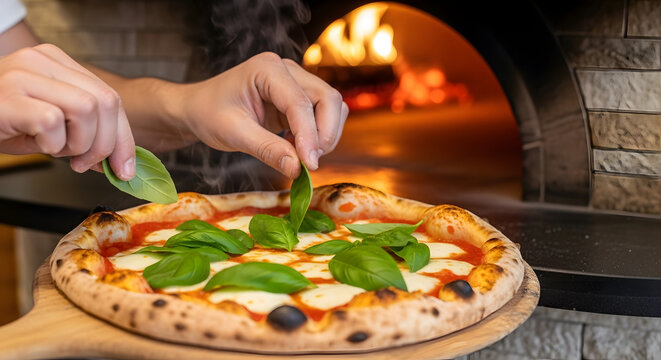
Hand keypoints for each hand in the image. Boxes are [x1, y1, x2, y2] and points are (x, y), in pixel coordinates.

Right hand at [0, 44, 135, 179]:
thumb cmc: (4, 121)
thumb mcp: (53, 124)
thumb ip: (87, 132)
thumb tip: (122, 162)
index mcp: (58, 62)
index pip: (110, 97)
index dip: (124, 137)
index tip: (124, 167)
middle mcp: (42, 60)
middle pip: (106, 102)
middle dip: (106, 143)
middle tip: (85, 163)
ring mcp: (23, 74)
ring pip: (86, 110)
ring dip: (79, 144)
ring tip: (57, 150)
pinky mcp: (9, 95)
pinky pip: (52, 123)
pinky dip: (53, 145)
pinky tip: (39, 145)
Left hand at [173, 52, 347, 177]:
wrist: (198, 108)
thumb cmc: (209, 114)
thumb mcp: (233, 134)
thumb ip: (267, 150)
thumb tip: (297, 169)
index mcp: (267, 69)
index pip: (301, 103)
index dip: (310, 136)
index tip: (309, 166)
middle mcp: (287, 70)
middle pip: (327, 98)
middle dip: (325, 134)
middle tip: (310, 163)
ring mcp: (296, 82)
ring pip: (332, 106)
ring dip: (326, 135)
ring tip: (303, 156)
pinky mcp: (299, 97)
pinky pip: (323, 114)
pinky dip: (319, 135)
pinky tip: (297, 148)